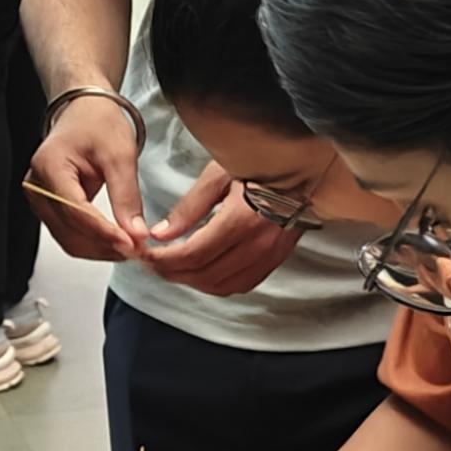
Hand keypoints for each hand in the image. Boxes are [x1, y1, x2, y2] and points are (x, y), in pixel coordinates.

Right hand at [27, 96, 145, 262]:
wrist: (84, 113)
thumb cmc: (97, 124)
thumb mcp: (120, 154)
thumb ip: (126, 196)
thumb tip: (136, 233)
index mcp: (50, 166)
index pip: (76, 211)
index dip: (105, 232)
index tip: (132, 244)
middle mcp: (37, 186)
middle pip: (70, 232)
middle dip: (105, 246)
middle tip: (138, 251)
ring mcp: (40, 199)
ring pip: (69, 240)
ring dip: (101, 249)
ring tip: (132, 248)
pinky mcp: (49, 207)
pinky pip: (70, 234)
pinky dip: (94, 242)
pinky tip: (117, 242)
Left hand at [139, 163, 300, 296]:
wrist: (305, 170)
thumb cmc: (261, 164)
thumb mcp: (219, 174)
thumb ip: (189, 208)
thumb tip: (161, 234)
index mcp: (240, 220)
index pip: (193, 254)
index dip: (164, 260)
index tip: (145, 254)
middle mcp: (256, 244)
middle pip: (204, 274)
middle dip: (172, 272)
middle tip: (153, 263)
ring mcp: (269, 255)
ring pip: (222, 285)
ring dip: (193, 282)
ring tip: (173, 269)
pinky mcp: (276, 260)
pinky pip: (242, 284)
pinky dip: (217, 284)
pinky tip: (203, 273)